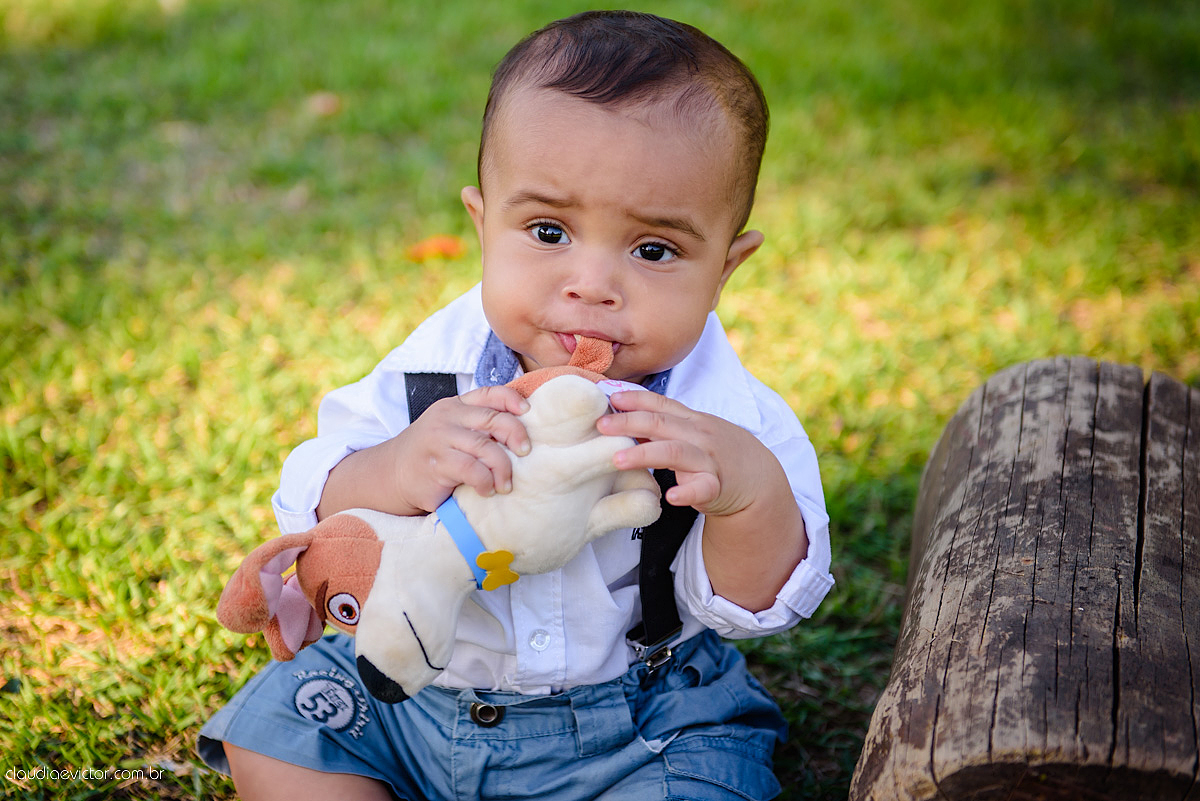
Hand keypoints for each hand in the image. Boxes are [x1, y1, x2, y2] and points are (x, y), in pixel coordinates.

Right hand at [318, 385, 529, 519]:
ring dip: (503, 467)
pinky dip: (486, 482)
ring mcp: (440, 439)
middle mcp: (448, 417)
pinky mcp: (436, 464)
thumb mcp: (452, 431)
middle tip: (525, 453)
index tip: (529, 413)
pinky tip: (487, 491)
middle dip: (516, 436)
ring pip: (486, 447)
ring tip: (506, 484)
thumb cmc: (432, 455)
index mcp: (455, 406)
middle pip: (494, 419)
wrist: (389, 475)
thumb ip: (477, 426)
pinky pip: (472, 470)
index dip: (512, 400)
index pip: (489, 393)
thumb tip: (522, 432)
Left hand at [596, 389, 808, 611]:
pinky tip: (670, 497)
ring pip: (676, 452)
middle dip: (629, 423)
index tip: (609, 398)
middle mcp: (699, 435)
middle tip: (601, 426)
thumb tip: (622, 419)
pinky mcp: (717, 487)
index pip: (660, 404)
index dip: (635, 399)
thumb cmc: (717, 453)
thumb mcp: (692, 433)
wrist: (758, 478)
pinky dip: (687, 492)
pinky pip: (703, 488)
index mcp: (690, 420)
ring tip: (618, 460)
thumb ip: (662, 426)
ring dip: (646, 454)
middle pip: (661, 424)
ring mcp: (709, 459)